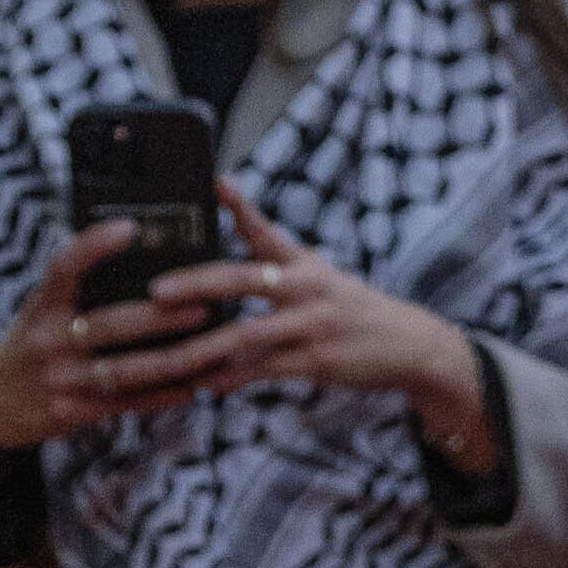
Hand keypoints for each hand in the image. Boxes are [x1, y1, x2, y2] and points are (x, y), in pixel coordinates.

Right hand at [0, 219, 234, 449]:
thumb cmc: (34, 341)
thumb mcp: (42, 308)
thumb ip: (77, 288)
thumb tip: (141, 253)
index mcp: (42, 304)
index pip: (65, 266)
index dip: (95, 245)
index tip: (131, 226)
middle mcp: (47, 340)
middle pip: (110, 325)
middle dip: (160, 317)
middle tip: (204, 304)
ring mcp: (59, 380)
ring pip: (124, 371)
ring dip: (173, 361)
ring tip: (213, 349)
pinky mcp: (70, 413)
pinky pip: (123, 404)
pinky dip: (160, 396)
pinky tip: (193, 387)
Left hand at [186, 201, 495, 465]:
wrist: (409, 344)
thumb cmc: (352, 310)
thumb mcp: (319, 275)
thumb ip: (274, 258)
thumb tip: (231, 242)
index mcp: (302, 264)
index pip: (264, 229)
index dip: (238, 205)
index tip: (213, 182)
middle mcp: (305, 287)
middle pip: (243, 279)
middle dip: (197, 284)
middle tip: (158, 292)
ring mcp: (311, 325)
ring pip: (247, 336)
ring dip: (204, 349)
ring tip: (167, 358)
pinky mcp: (316, 361)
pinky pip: (264, 372)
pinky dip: (231, 379)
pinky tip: (204, 385)